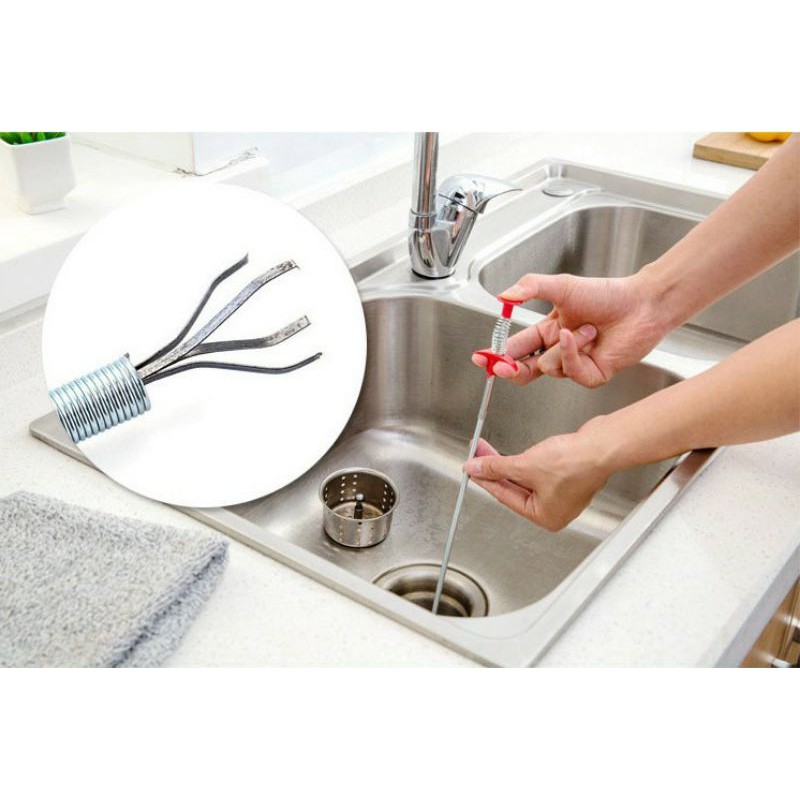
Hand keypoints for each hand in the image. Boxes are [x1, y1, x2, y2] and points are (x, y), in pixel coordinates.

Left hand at [464, 431, 612, 531]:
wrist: (602, 445)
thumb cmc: (574, 463)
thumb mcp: (524, 465)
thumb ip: (496, 467)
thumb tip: (477, 468)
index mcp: (545, 516)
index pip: (504, 496)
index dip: (485, 479)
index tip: (472, 468)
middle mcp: (555, 509)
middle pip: (514, 488)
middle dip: (495, 469)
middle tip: (478, 455)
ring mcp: (563, 492)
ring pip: (526, 478)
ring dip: (507, 464)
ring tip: (489, 450)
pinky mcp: (569, 475)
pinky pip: (538, 470)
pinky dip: (525, 461)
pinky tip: (513, 452)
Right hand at [472, 271, 666, 387]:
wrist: (641, 304)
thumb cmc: (607, 294)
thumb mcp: (562, 286)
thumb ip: (530, 288)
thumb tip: (504, 295)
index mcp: (547, 331)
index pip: (515, 348)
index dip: (497, 354)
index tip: (481, 357)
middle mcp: (558, 349)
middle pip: (523, 369)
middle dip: (510, 368)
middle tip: (501, 365)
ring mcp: (575, 364)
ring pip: (549, 368)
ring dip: (563, 346)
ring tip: (586, 328)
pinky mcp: (592, 374)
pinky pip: (571, 374)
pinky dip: (574, 355)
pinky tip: (584, 339)